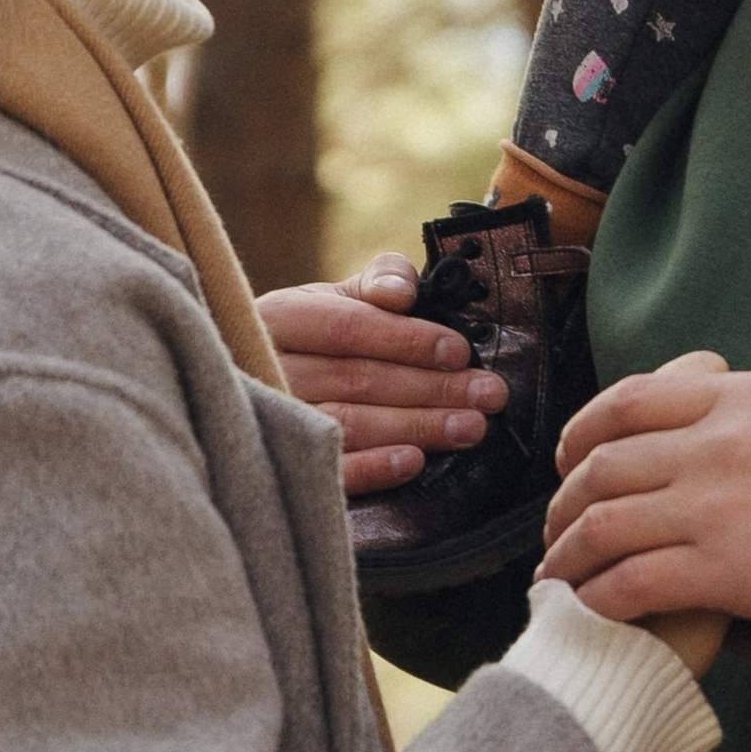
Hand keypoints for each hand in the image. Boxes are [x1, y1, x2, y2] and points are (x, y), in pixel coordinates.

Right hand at [256, 257, 506, 498]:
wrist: (262, 380)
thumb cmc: (315, 334)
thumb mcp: (338, 296)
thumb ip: (378, 281)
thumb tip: (402, 293)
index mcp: (278, 316)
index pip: (347, 328)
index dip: (406, 339)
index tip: (459, 352)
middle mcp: (267, 368)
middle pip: (357, 379)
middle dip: (431, 387)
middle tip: (488, 395)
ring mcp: (271, 421)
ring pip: (350, 424)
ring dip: (417, 426)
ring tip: (470, 427)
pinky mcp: (282, 465)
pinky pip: (331, 471)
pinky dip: (374, 467)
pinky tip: (414, 462)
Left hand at [543, 354, 750, 651]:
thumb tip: (705, 435)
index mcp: (743, 396)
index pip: (628, 400)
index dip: (581, 434)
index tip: (570, 463)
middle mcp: (722, 440)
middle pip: (602, 464)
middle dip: (563, 504)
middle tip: (557, 535)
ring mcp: (722, 503)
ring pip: (602, 523)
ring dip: (568, 557)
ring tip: (561, 582)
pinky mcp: (731, 570)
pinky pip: (632, 582)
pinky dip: (599, 598)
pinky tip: (596, 611)